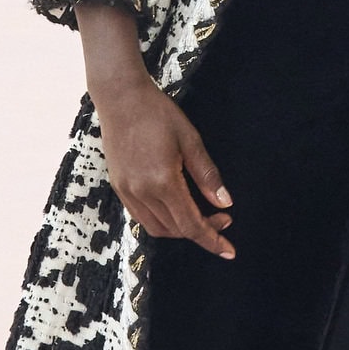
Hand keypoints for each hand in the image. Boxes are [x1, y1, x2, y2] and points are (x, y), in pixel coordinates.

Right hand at [78, 1, 233, 257]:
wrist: (120, 98)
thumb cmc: (158, 114)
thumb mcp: (191, 140)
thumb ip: (207, 175)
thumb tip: (225, 204)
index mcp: (163, 182)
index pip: (191, 224)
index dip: (212, 239)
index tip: (229, 251)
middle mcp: (142, 192)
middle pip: (176, 230)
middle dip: (202, 231)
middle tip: (223, 217)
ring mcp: (127, 191)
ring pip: (157, 228)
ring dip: (181, 229)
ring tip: (201, 215)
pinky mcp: (119, 187)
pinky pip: (142, 217)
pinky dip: (163, 221)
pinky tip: (176, 208)